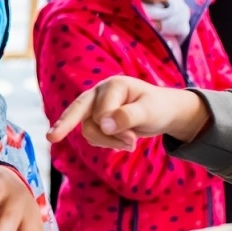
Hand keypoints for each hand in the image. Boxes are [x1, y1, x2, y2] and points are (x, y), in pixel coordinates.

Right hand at [48, 76, 210, 151]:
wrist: (165, 113)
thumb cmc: (159, 108)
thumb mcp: (149, 112)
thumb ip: (127, 116)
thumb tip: (104, 125)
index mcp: (112, 85)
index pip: (100, 111)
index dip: (113, 129)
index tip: (133, 140)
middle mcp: (99, 93)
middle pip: (81, 115)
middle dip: (77, 129)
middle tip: (66, 139)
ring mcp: (96, 106)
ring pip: (87, 129)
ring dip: (107, 142)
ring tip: (131, 144)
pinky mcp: (96, 119)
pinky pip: (91, 136)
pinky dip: (106, 143)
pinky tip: (122, 144)